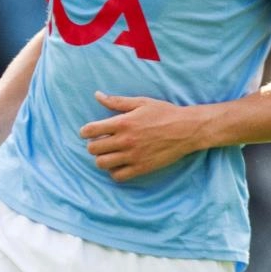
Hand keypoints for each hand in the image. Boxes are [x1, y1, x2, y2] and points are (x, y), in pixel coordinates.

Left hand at [79, 91, 199, 181]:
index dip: (84, 132)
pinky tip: (120, 163)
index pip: (91, 130)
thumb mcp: (141, 102)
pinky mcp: (141, 168)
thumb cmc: (164, 113)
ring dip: (102, 158)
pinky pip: (118, 176)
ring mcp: (133, 156)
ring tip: (109, 153)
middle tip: (100, 142)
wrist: (186, 129)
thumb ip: (117, 101)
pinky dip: (115, 171)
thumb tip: (97, 95)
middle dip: (93, 145)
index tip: (86, 132)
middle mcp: (125, 140)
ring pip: (102, 164)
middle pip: (93, 149)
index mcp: (123, 122)